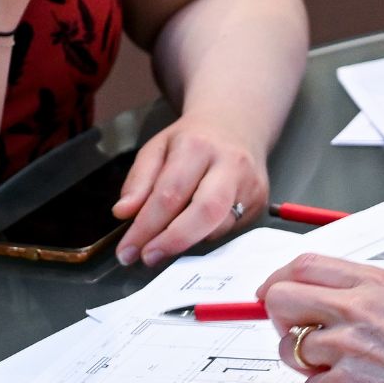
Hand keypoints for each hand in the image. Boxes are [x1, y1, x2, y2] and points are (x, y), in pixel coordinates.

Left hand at [112, 115, 268, 266]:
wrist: (236, 125)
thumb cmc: (192, 140)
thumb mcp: (158, 147)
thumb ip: (139, 180)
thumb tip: (124, 213)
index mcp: (197, 146)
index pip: (170, 193)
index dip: (146, 227)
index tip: (128, 250)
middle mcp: (229, 164)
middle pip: (205, 212)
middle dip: (173, 241)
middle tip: (148, 257)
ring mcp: (249, 184)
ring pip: (218, 226)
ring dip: (187, 242)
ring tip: (165, 243)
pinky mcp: (259, 201)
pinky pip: (230, 230)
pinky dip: (206, 235)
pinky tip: (193, 230)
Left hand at [256, 254, 383, 382]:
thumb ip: (363, 292)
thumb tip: (322, 292)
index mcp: (374, 281)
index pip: (305, 265)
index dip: (280, 279)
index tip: (271, 290)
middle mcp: (357, 307)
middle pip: (283, 298)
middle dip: (276, 315)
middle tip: (290, 330)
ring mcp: (349, 346)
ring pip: (290, 347)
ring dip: (303, 360)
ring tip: (332, 366)